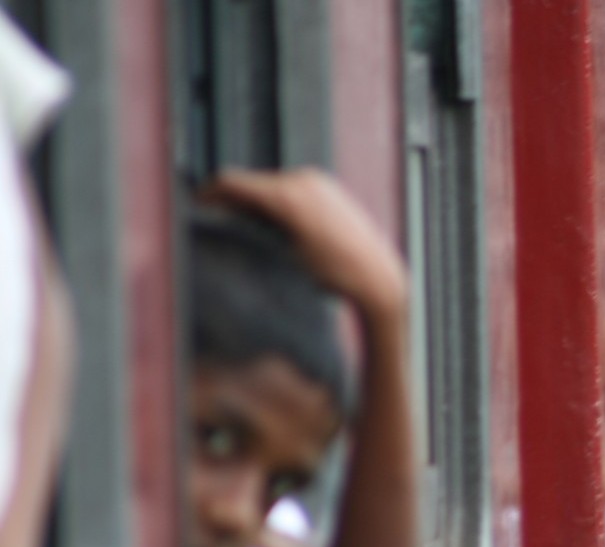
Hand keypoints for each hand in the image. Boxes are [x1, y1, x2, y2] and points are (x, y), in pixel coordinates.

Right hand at [199, 168, 407, 315]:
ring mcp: (318, 181)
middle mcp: (302, 180)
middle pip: (250, 181)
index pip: (232, 181)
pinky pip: (290, 187)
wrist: (376, 276)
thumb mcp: (282, 253)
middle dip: (230, 197)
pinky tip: (271, 222)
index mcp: (287, 196)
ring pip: (269, 184)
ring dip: (253, 199)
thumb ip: (253, 227)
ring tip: (241, 223)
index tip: (195, 205)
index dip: (208, 192)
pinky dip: (275, 199)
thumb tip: (229, 215)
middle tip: (213, 217)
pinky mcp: (328, 187)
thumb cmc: (333, 273)